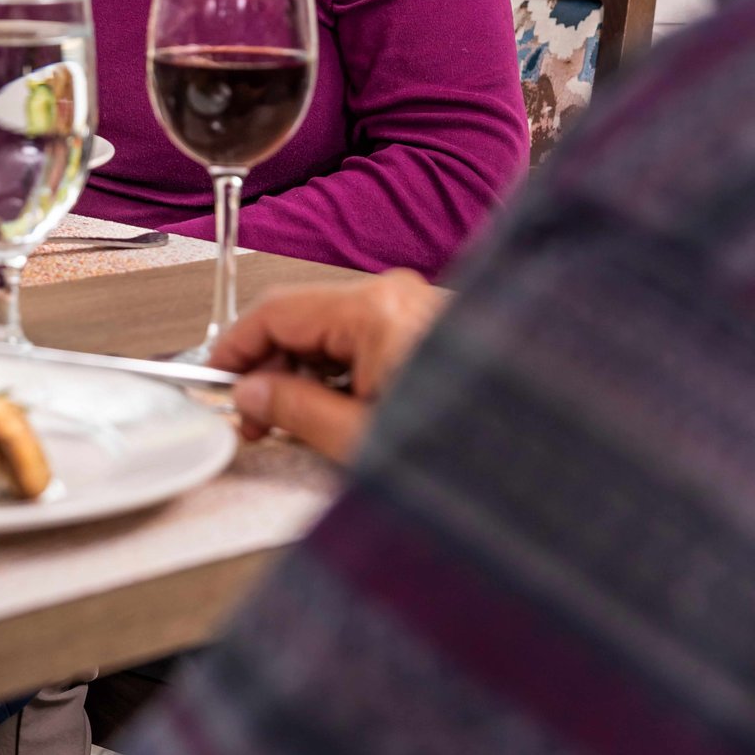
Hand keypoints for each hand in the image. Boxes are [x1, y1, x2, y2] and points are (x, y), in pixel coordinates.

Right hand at [209, 271, 447, 463]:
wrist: (543, 458)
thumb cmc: (467, 452)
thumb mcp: (361, 441)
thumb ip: (296, 411)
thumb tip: (253, 395)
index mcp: (376, 312)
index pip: (274, 312)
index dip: (233, 348)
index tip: (211, 380)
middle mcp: (400, 296)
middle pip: (304, 318)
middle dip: (270, 368)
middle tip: (252, 419)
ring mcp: (422, 308)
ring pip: (337, 331)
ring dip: (308, 374)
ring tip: (299, 426)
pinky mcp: (438, 327)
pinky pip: (371, 338)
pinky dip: (345, 372)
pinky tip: (341, 413)